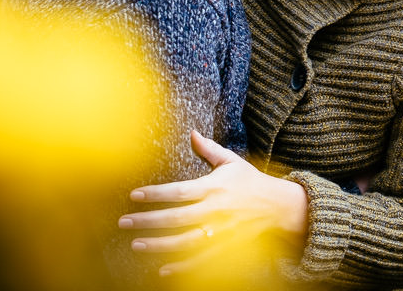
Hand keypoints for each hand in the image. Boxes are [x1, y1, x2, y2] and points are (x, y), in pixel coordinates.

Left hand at [117, 130, 308, 276]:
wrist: (279, 206)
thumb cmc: (251, 181)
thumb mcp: (232, 162)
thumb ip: (209, 150)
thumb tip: (192, 132)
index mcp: (214, 187)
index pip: (178, 191)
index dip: (155, 194)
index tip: (134, 195)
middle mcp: (215, 210)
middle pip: (176, 217)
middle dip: (148, 220)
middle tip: (123, 222)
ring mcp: (220, 231)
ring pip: (185, 241)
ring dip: (159, 244)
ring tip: (136, 244)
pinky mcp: (225, 247)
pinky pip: (200, 259)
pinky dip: (182, 266)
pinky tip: (163, 270)